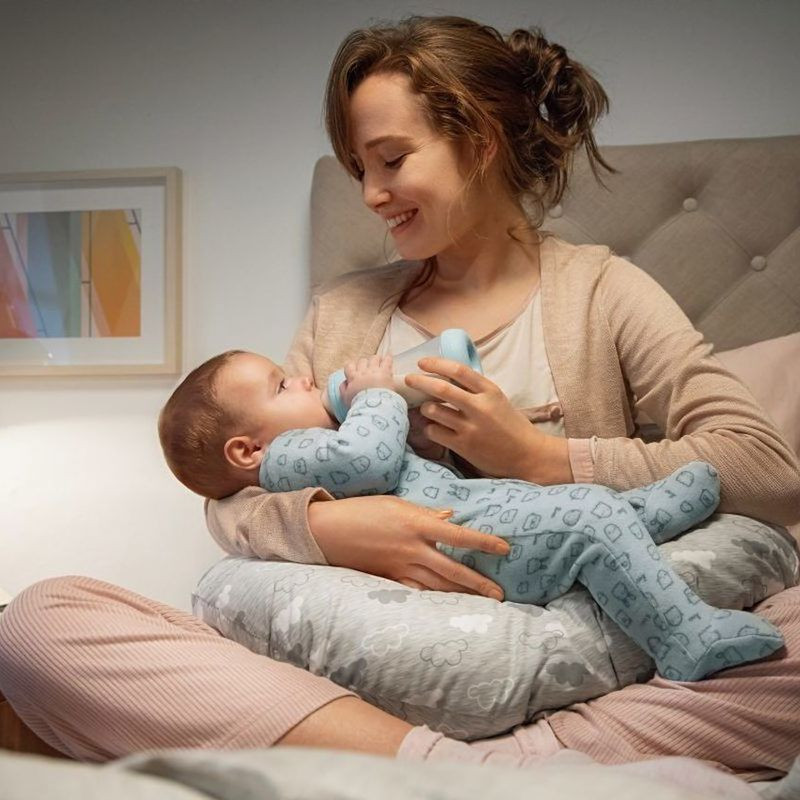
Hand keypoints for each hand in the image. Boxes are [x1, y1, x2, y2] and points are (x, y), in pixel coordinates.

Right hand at [308, 495, 510, 598]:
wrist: (326, 530)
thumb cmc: (361, 510)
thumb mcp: (395, 503)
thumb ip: (425, 512)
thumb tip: (450, 515)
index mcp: (417, 524)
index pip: (458, 535)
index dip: (484, 542)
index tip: (505, 548)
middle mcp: (412, 548)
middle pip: (452, 570)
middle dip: (478, 583)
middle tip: (500, 595)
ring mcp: (400, 567)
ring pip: (437, 586)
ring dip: (460, 596)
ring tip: (481, 606)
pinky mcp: (389, 579)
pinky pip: (416, 593)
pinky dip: (432, 601)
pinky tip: (446, 610)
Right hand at [340, 355, 394, 407]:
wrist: (372, 406)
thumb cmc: (359, 404)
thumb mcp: (346, 398)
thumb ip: (343, 388)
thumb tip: (345, 382)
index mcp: (353, 377)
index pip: (349, 366)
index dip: (353, 367)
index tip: (356, 371)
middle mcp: (363, 372)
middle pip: (362, 361)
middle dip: (365, 364)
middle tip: (369, 369)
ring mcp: (374, 370)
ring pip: (374, 358)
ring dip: (376, 360)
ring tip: (380, 363)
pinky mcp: (385, 372)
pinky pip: (387, 360)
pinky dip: (388, 358)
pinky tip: (389, 358)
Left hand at [405, 357, 572, 484]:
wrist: (528, 455)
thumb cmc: (512, 426)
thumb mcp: (498, 399)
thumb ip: (476, 390)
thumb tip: (447, 378)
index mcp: (490, 391)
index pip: (458, 370)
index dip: (436, 364)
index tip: (422, 362)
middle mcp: (479, 407)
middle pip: (440, 388)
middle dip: (419, 381)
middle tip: (408, 379)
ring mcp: (470, 427)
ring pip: (433, 411)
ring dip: (424, 408)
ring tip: (425, 408)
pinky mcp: (463, 446)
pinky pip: (435, 432)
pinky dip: (430, 428)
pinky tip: (433, 428)